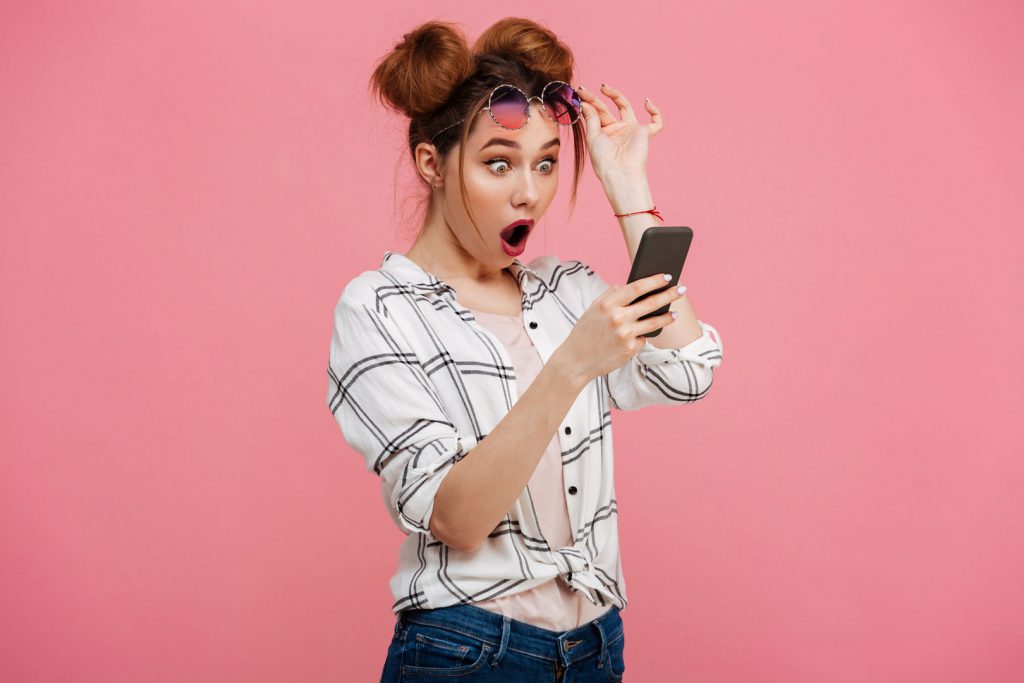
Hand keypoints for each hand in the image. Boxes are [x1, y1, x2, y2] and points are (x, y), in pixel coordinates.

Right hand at [556, 272, 685, 383]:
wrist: (575, 361)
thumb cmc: (584, 333)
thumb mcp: (592, 310)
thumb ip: (610, 296)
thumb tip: (627, 285)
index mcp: (607, 305)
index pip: (637, 288)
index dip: (654, 281)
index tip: (667, 276)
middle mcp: (618, 319)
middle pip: (651, 303)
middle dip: (669, 295)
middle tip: (682, 289)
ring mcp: (625, 335)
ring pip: (654, 323)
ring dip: (668, 317)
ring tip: (675, 314)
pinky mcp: (630, 350)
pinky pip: (643, 339)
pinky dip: (643, 336)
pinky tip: (641, 336)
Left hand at [576, 84, 662, 180]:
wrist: (620, 172)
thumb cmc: (604, 160)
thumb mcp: (593, 137)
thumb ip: (590, 118)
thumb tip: (585, 102)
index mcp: (603, 133)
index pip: (596, 113)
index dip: (588, 101)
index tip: (579, 91)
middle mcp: (617, 130)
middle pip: (607, 108)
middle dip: (598, 97)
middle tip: (586, 89)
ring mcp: (631, 130)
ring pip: (626, 107)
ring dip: (616, 95)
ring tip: (604, 88)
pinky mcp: (644, 133)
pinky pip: (656, 123)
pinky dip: (656, 112)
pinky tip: (647, 103)